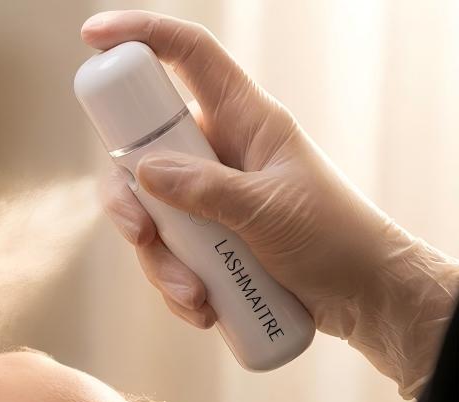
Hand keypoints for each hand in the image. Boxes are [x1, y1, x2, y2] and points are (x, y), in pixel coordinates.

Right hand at [82, 10, 458, 394]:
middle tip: (139, 234)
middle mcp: (218, 152)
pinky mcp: (208, 240)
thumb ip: (205, 189)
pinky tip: (203, 309)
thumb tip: (142, 172)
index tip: (93, 38)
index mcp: (244, 119)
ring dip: (161, 263)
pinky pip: (168, 255)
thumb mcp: (269, 210)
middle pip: (142, 153)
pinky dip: (176, 286)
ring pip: (150, 215)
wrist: (365, 298)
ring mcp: (209, 197)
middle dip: (130, 202)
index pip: (188, 56)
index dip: (141, 36)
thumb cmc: (336, 240)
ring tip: (194, 296)